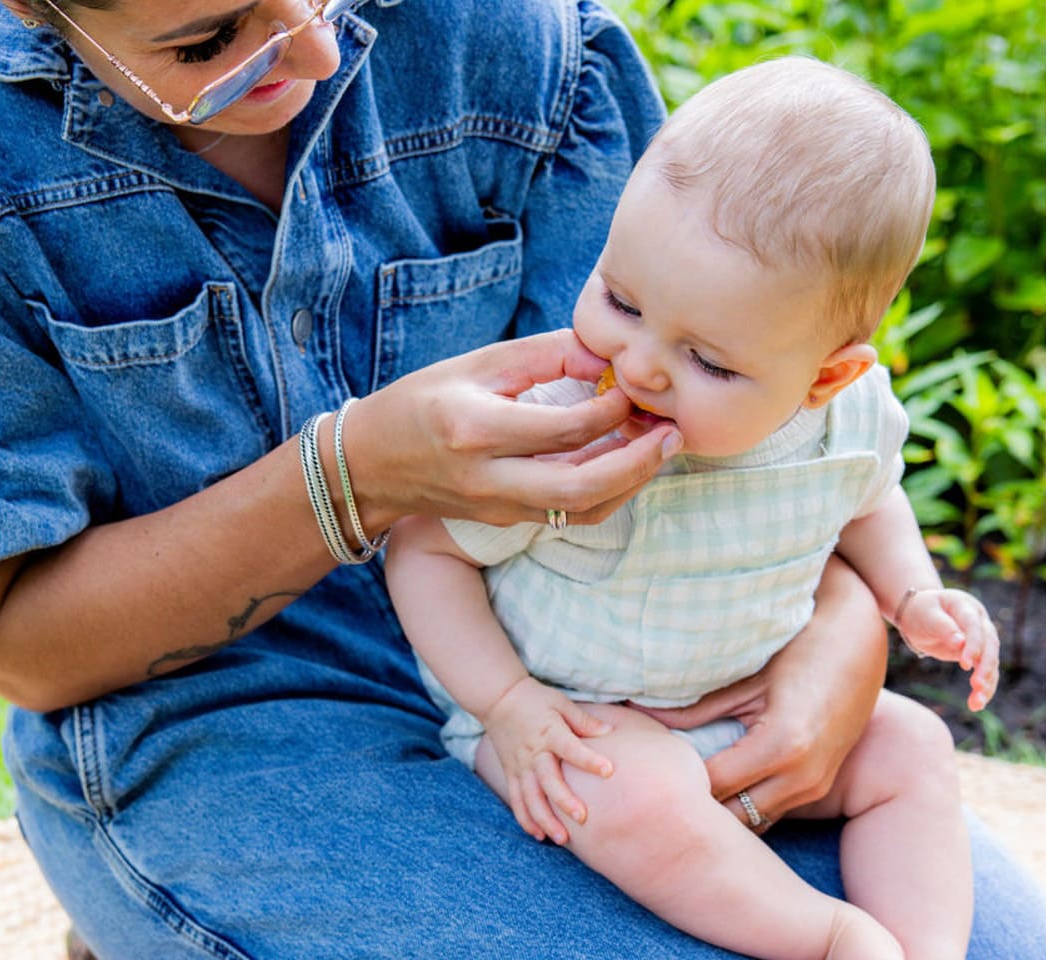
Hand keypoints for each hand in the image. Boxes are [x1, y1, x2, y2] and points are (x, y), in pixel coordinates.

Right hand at [344, 330, 681, 531]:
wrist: (372, 464)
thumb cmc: (422, 403)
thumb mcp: (476, 364)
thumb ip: (545, 355)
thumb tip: (607, 358)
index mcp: (475, 429)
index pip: (565, 428)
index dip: (612, 410)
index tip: (634, 387)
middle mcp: (487, 477)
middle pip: (582, 487)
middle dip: (639, 463)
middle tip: (673, 433)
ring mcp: (497, 508)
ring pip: (581, 511)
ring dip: (630, 484)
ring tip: (661, 449)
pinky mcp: (505, 521)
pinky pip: (568, 515)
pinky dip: (606, 494)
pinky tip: (626, 465)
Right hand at [482, 676, 613, 844]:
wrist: (498, 699)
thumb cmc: (535, 699)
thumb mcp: (561, 703)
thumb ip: (584, 720)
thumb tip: (609, 732)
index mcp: (549, 733)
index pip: (570, 748)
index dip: (589, 760)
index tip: (609, 771)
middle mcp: (533, 753)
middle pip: (548, 780)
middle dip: (564, 801)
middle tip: (582, 818)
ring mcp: (520, 766)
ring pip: (530, 798)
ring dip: (545, 819)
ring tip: (562, 839)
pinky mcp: (511, 773)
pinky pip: (516, 800)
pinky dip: (525, 819)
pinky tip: (539, 835)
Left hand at [637, 556, 883, 828]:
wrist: (858, 648)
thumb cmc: (799, 652)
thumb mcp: (746, 679)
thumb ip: (695, 707)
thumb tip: (641, 715)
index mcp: (782, 746)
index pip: (713, 782)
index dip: (675, 779)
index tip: (645, 770)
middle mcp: (802, 776)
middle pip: (731, 816)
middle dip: (694, 805)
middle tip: (656, 789)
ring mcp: (814, 787)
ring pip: (752, 822)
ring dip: (718, 812)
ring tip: (681, 790)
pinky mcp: (819, 789)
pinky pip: (771, 812)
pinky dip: (742, 806)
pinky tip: (715, 790)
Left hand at [897, 588, 998, 710]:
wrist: (920, 614)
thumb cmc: (921, 612)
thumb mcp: (926, 615)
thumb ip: (942, 627)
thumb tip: (960, 643)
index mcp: (965, 606)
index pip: (974, 626)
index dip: (973, 645)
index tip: (965, 665)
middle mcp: (980, 621)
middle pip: (990, 645)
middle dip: (985, 666)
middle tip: (977, 685)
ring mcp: (982, 638)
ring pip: (991, 661)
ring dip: (987, 682)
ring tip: (977, 701)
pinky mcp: (979, 654)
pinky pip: (985, 671)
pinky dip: (983, 688)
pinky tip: (976, 704)